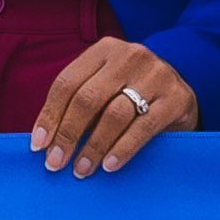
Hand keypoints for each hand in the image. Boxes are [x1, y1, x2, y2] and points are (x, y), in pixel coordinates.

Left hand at [33, 39, 195, 175]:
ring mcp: (156, 75)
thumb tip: (45, 141)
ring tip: (82, 169)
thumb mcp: (105, 87)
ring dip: (94, 146)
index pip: (67, 82)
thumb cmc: (131, 94)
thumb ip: (79, 104)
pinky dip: (123, 149)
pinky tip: (110, 165)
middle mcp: (130, 56)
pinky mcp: (176, 98)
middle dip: (68, 134)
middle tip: (56, 163)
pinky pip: (144, 127)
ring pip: (115, 114)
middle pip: (88, 98)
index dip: (49, 115)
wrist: (181, 92)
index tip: (38, 145)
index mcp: (104, 49)